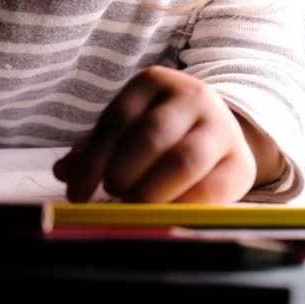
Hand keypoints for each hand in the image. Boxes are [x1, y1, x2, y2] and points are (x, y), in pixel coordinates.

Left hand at [53, 66, 258, 203]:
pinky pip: (210, 191)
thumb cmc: (155, 134)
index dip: (92, 161)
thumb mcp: (121, 133)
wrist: (213, 133)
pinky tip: (161, 217)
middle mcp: (192, 98)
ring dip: (149, 193)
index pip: (116, 121)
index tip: (77, 195)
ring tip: (134, 207)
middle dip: (123, 174)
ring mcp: (221, 129)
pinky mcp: (241, 164)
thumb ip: (92, 150)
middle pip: (150, 137)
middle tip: (112, 196)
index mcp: (153, 84)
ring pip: (182, 162)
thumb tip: (63, 172)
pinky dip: (179, 209)